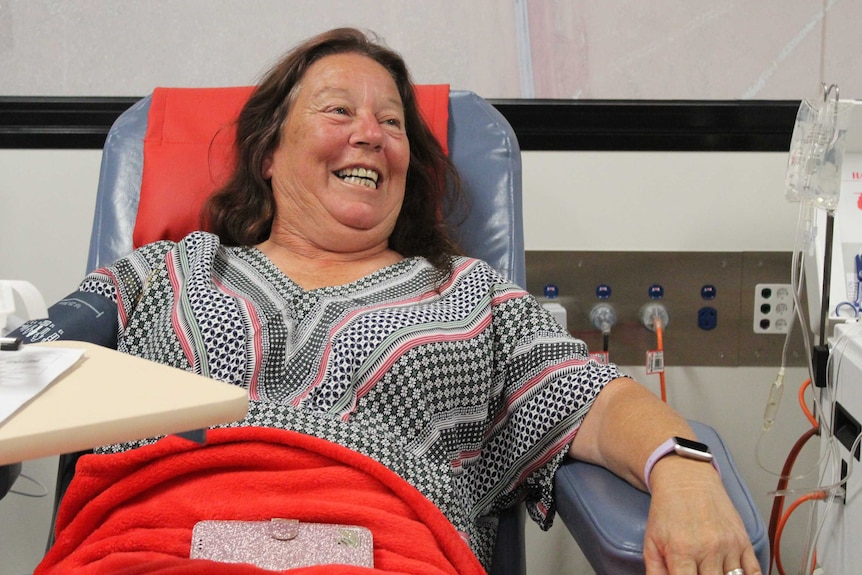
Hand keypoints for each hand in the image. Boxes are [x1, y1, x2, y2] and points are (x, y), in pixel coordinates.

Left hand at [642, 457, 761, 574]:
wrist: (686, 479)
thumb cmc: (667, 510)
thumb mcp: (651, 541)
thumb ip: (655, 571)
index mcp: (681, 551)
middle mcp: (708, 550)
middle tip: (699, 573)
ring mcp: (729, 546)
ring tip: (713, 572)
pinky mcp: (743, 541)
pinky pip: (754, 572)